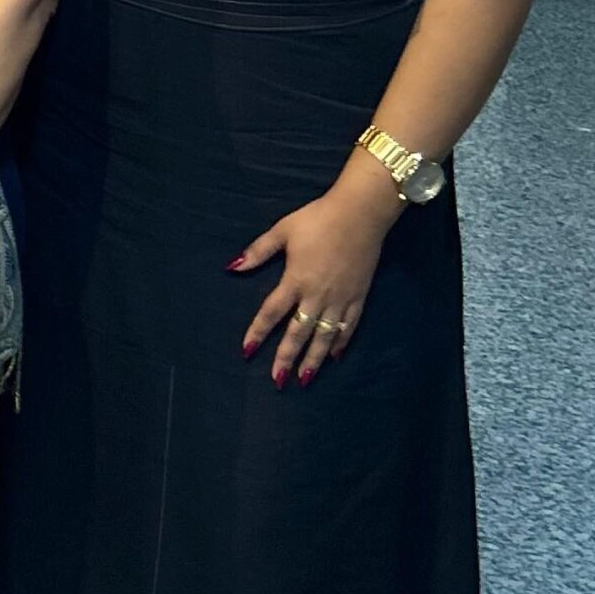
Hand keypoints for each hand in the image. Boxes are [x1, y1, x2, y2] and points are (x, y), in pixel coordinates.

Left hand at [233, 178, 397, 385]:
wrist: (362, 213)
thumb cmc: (318, 219)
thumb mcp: (282, 231)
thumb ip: (258, 251)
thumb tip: (232, 267)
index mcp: (296, 280)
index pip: (272, 312)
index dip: (258, 332)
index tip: (247, 350)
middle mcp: (318, 295)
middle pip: (298, 332)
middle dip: (286, 357)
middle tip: (277, 380)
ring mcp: (341, 298)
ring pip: (325, 335)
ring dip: (313, 358)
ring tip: (304, 379)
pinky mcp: (359, 296)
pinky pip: (349, 325)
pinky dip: (341, 342)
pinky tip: (335, 356)